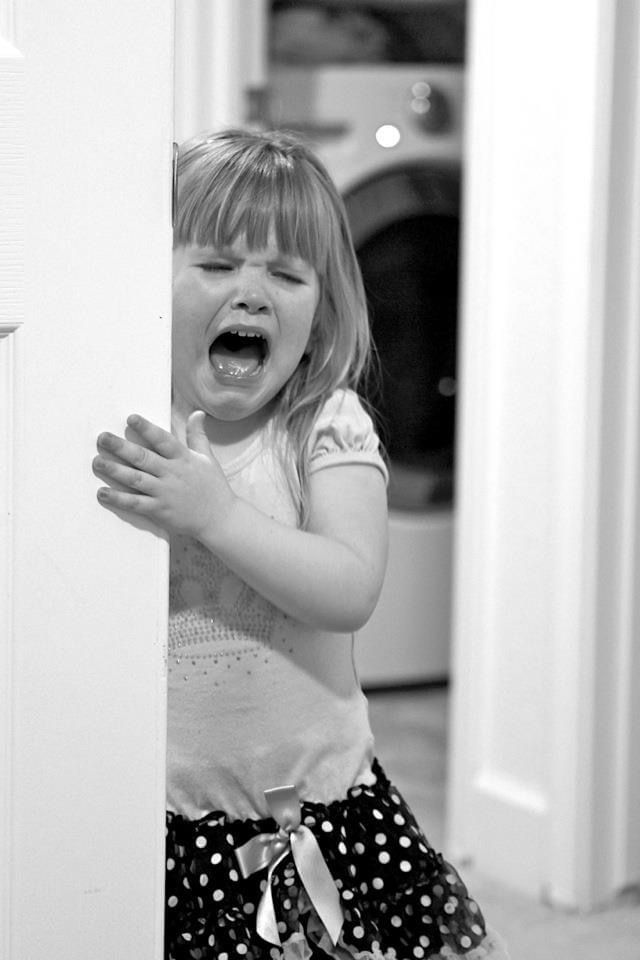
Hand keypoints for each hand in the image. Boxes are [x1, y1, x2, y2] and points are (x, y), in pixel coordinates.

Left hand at [93, 411, 232, 537]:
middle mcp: (172, 473)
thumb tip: (197, 413)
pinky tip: (102, 493)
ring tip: (97, 462)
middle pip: (143, 458)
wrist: (220, 519)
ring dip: (115, 470)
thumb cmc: (214, 487)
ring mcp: (165, 493)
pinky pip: (136, 503)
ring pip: (136, 479)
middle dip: (121, 447)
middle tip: (102, 438)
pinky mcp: (160, 510)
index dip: (147, 429)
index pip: (163, 440)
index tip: (131, 418)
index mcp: (184, 459)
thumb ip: (198, 435)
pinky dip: (119, 498)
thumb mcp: (208, 458)